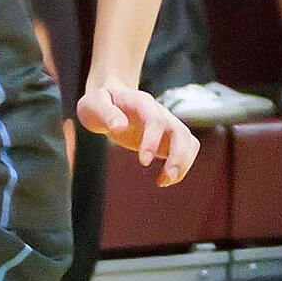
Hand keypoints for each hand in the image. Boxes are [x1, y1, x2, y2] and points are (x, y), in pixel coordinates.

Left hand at [77, 82, 199, 186]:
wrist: (109, 99)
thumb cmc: (100, 102)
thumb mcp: (93, 104)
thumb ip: (105, 114)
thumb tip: (119, 127)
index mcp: (141, 102)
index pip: (156, 120)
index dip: (153, 140)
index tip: (144, 161)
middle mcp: (159, 112)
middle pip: (181, 132)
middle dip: (178, 156)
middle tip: (165, 178)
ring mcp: (166, 124)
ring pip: (188, 142)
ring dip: (183, 163)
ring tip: (164, 181)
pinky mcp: (167, 137)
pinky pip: (185, 150)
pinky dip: (180, 166)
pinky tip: (163, 179)